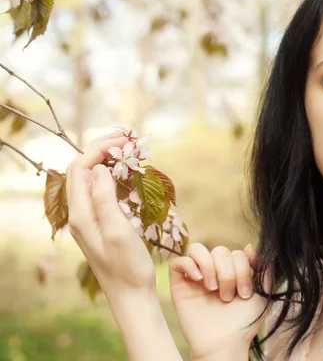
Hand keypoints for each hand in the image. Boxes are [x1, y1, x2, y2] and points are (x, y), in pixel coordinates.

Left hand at [65, 131, 155, 297]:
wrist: (130, 295)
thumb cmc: (127, 267)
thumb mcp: (118, 232)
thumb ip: (105, 200)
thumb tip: (98, 169)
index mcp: (81, 214)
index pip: (81, 168)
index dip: (99, 148)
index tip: (124, 139)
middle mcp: (81, 214)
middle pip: (82, 170)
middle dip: (102, 149)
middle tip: (128, 138)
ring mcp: (90, 218)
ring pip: (91, 179)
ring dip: (108, 161)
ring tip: (130, 151)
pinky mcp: (101, 223)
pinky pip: (101, 191)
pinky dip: (114, 176)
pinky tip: (130, 176)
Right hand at [169, 243, 269, 358]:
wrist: (225, 343)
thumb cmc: (243, 323)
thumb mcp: (263, 294)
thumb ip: (264, 270)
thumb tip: (248, 246)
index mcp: (232, 271)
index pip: (237, 253)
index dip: (243, 269)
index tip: (245, 294)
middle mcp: (213, 271)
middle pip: (219, 250)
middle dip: (228, 272)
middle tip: (227, 296)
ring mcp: (195, 277)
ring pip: (197, 248)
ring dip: (209, 266)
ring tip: (213, 288)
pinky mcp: (179, 285)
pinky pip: (178, 261)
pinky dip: (189, 265)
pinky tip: (200, 280)